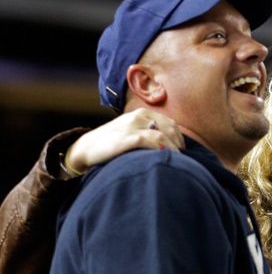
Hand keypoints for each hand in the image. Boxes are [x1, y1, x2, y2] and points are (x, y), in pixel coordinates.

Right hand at [64, 109, 183, 174]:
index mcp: (141, 113)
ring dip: (173, 148)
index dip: (180, 137)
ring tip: (177, 160)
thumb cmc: (112, 142)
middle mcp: (138, 117)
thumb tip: (170, 143)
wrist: (86, 148)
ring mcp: (132, 127)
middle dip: (179, 143)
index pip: (170, 123)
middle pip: (170, 128)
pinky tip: (165, 156)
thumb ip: (148, 131)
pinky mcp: (128, 138)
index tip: (182, 150)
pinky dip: (162, 148)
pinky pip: (151, 141)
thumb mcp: (131, 130)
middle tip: (182, 157)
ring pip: (163, 134)